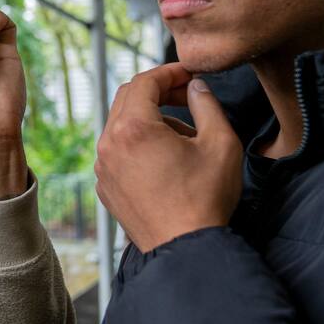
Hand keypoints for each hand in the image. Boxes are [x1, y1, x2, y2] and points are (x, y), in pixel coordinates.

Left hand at [94, 64, 243, 251]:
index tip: (189, 74)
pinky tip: (167, 160)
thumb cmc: (204, 199)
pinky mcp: (105, 187)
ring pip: (122, 125)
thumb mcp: (220, 143)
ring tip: (185, 138)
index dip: (169, 72)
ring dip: (150, 120)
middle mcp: (109, 144)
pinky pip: (118, 152)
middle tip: (187, 96)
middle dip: (158, 91)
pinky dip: (138, 144)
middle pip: (128, 98)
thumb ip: (207, 105)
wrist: (186, 250)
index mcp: (133, 128)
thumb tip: (196, 88)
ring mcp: (104, 168)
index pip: (145, 81)